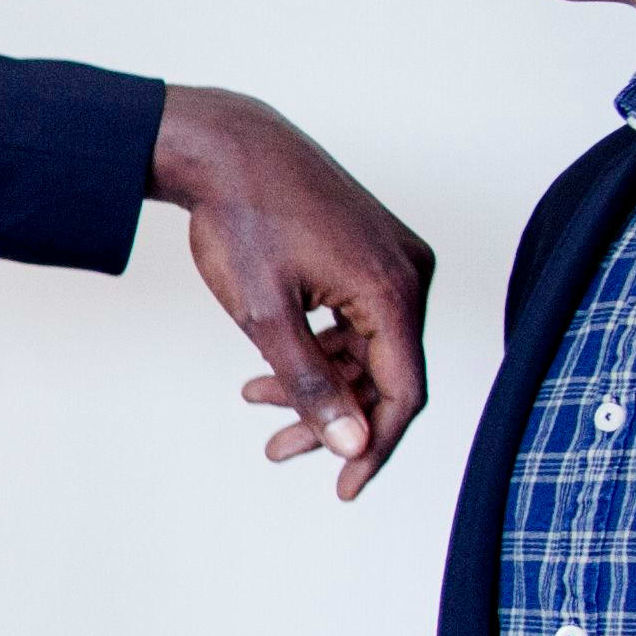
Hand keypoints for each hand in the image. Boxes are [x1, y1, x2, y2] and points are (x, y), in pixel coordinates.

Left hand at [158, 83, 432, 497]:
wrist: (227, 148)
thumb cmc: (241, 221)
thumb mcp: (264, 315)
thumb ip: (310, 383)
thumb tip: (350, 444)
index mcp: (393, 291)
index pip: (402, 393)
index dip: (373, 446)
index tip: (342, 487)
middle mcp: (408, 273)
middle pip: (384, 373)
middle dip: (334, 417)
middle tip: (277, 450)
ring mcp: (393, 258)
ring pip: (367, 347)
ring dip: (320, 382)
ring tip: (256, 399)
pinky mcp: (371, 251)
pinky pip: (359, 318)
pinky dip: (321, 346)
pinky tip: (272, 365)